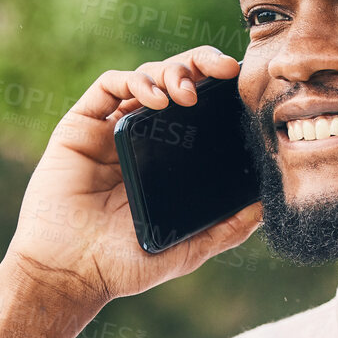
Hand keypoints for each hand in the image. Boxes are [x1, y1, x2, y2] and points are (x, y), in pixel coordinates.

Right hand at [0, 45, 262, 312]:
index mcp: (165, 159)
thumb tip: (267, 207)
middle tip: (222, 70)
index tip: (241, 83)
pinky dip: (135, 80)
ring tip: (186, 93)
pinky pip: (108, 86)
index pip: (197, 108)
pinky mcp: (80, 126)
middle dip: (199, 65)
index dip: (218, 87)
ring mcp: (108, 130)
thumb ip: (226, 228)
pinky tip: (156, 97)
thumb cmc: (122, 266)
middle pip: (173, 81)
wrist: (69, 273)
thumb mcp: (187, 249)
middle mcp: (138, 138)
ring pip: (144, 76)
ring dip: (171, 72)